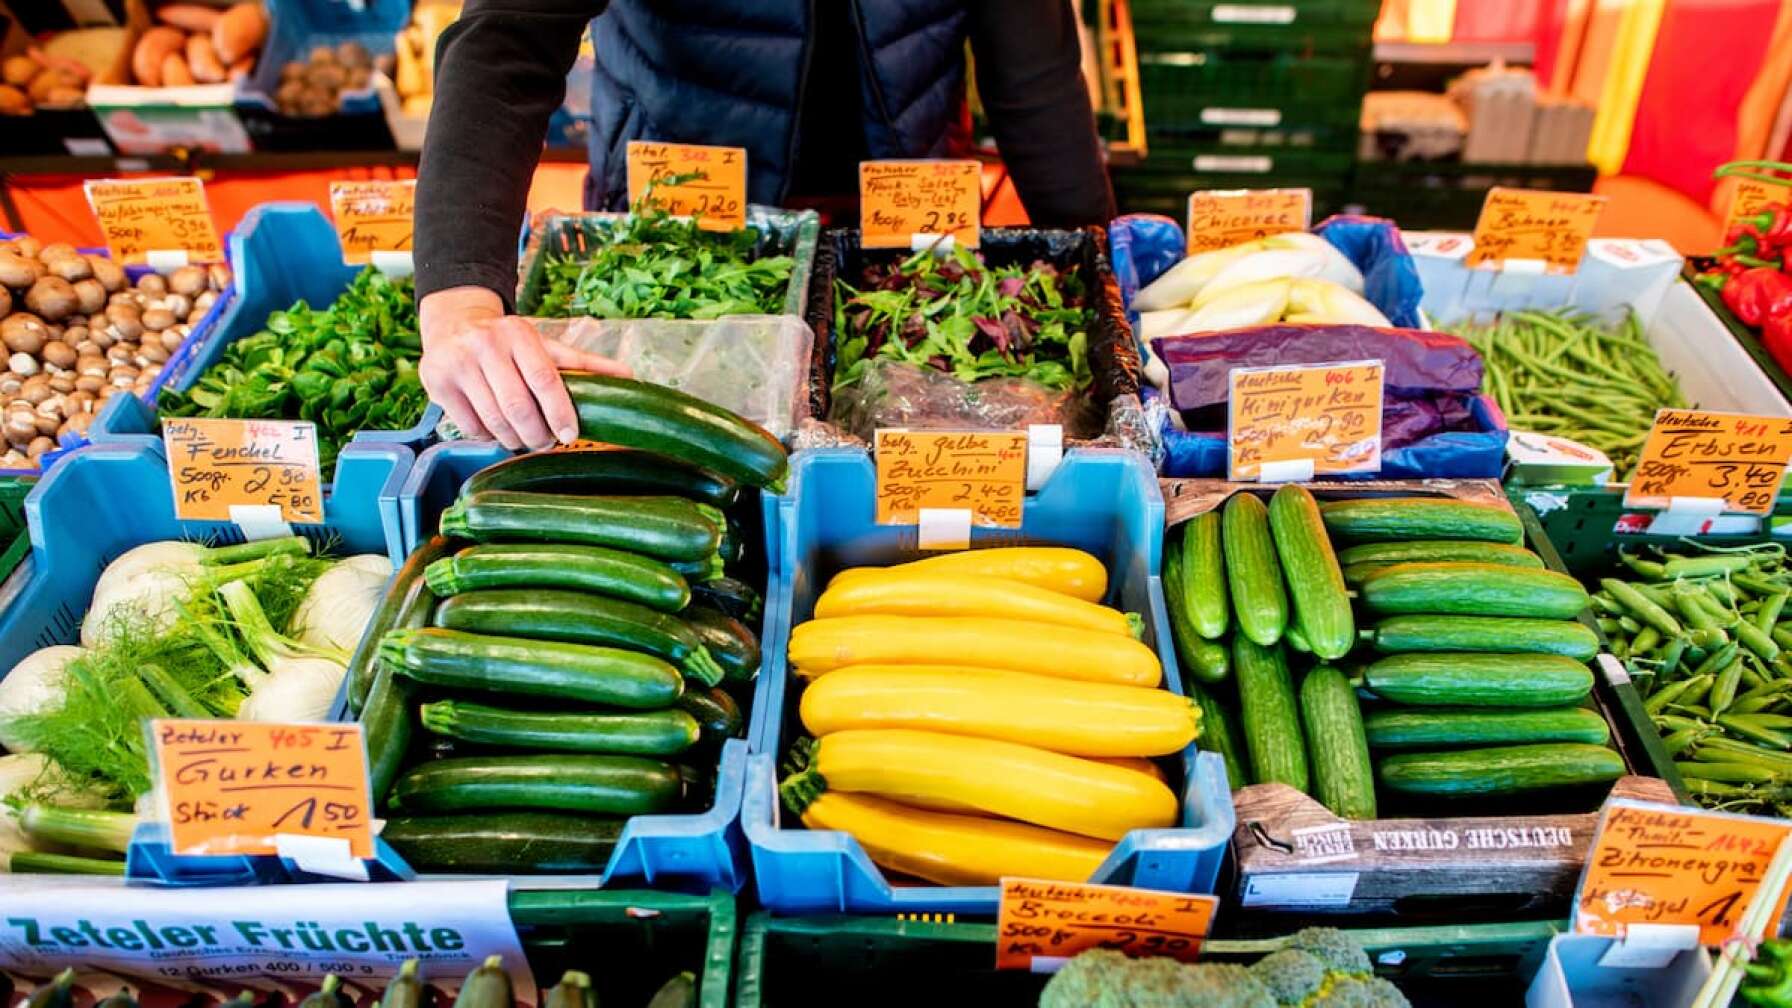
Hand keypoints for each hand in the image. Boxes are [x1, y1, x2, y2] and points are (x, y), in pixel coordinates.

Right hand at [418, 286, 628, 449]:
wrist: (454, 324)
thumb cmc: (509, 341)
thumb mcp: (545, 346)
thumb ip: (583, 364)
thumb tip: (629, 376)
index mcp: (518, 333)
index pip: (544, 379)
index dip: (560, 412)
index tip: (570, 435)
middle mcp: (485, 344)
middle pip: (517, 406)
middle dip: (537, 434)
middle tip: (547, 442)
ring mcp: (457, 363)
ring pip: (494, 421)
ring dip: (514, 439)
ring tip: (525, 438)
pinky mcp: (436, 382)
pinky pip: (471, 427)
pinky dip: (488, 436)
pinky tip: (496, 429)